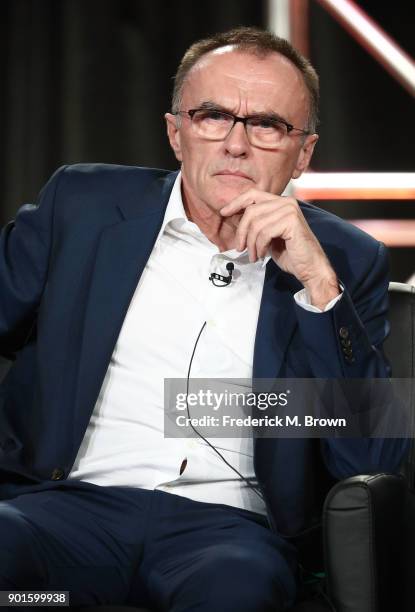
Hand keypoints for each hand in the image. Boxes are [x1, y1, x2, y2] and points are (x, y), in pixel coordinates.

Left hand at [220, 189, 339, 308]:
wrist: (310, 268)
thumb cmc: (290, 254)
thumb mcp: (268, 235)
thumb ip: (256, 223)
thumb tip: (235, 217)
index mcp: (281, 202)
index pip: (253, 194)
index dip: (236, 202)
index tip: (224, 213)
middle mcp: (287, 202)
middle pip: (251, 210)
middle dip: (241, 231)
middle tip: (240, 247)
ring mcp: (290, 210)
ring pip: (256, 223)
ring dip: (251, 243)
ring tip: (253, 255)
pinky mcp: (291, 221)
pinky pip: (264, 232)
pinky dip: (259, 246)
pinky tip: (262, 255)